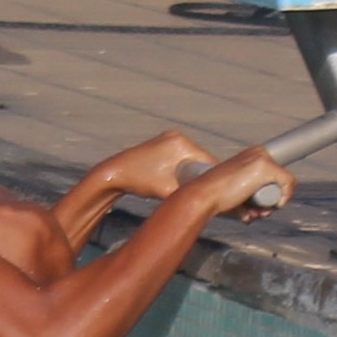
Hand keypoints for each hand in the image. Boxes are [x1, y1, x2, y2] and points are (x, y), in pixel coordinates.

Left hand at [93, 130, 215, 200]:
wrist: (113, 174)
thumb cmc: (140, 183)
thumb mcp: (170, 190)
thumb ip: (190, 192)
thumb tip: (210, 200)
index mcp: (181, 143)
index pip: (209, 162)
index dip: (215, 179)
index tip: (222, 193)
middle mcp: (177, 137)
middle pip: (200, 160)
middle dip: (205, 176)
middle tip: (213, 194)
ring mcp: (168, 139)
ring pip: (190, 160)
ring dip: (195, 173)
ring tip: (200, 189)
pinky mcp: (162, 144)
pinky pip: (180, 158)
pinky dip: (184, 169)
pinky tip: (184, 180)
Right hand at [181, 146, 295, 220]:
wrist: (205, 195)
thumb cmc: (217, 198)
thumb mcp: (235, 194)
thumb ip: (246, 201)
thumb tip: (255, 215)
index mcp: (251, 156)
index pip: (273, 175)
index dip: (270, 192)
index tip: (260, 206)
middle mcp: (258, 152)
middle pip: (279, 179)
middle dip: (272, 198)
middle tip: (258, 211)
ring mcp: (262, 158)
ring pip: (283, 182)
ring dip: (273, 202)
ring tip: (256, 212)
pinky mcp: (265, 166)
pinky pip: (289, 182)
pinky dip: (286, 196)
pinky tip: (276, 205)